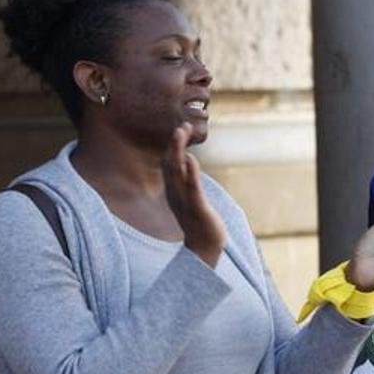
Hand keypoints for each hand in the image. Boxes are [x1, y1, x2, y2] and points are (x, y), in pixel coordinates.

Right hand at [162, 122, 226, 266]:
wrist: (204, 248)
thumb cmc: (198, 221)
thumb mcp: (190, 197)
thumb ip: (187, 179)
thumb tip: (188, 159)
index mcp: (173, 190)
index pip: (168, 163)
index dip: (173, 145)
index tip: (180, 127)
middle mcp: (175, 194)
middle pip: (170, 164)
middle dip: (174, 143)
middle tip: (180, 125)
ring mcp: (185, 201)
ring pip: (177, 173)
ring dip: (178, 151)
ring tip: (180, 133)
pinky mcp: (197, 209)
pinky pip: (192, 189)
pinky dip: (191, 173)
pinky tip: (192, 160)